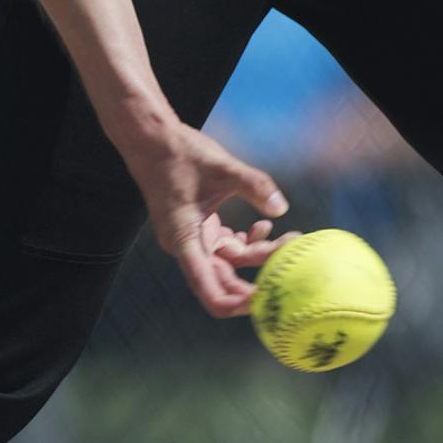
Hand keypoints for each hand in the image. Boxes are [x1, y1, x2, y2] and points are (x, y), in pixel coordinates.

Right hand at [119, 120, 290, 317]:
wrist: (152, 139)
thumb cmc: (180, 153)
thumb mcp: (222, 167)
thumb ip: (254, 186)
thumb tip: (281, 208)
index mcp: (184, 241)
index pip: (211, 291)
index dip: (238, 303)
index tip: (267, 300)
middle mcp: (185, 246)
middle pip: (225, 279)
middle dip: (258, 276)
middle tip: (291, 270)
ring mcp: (191, 238)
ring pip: (230, 261)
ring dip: (257, 254)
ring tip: (288, 239)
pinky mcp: (197, 227)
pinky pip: (226, 246)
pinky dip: (246, 241)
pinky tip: (264, 228)